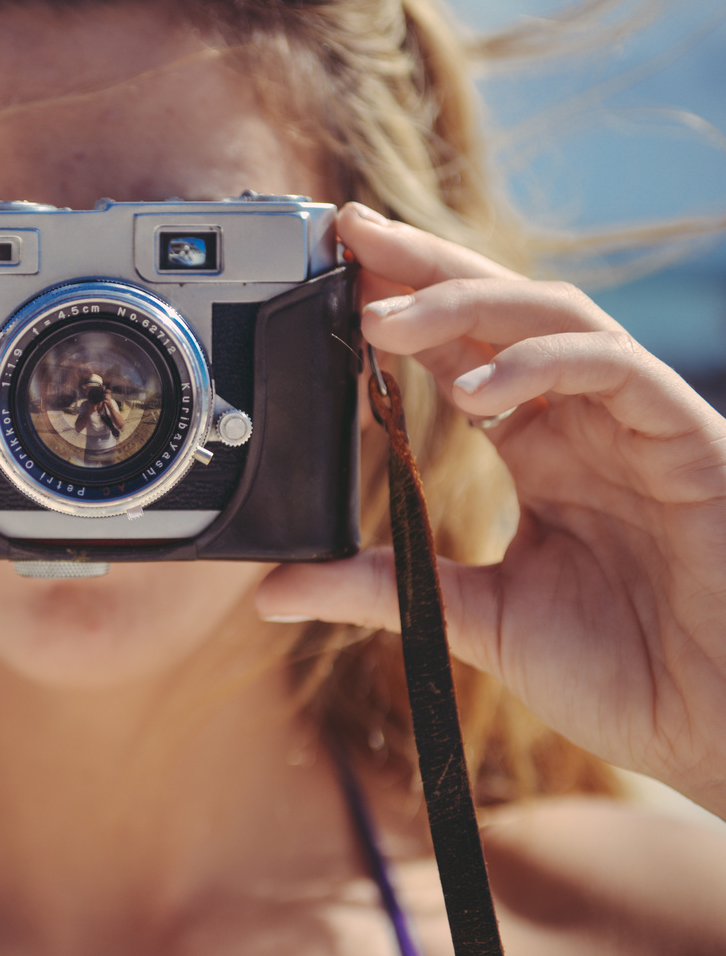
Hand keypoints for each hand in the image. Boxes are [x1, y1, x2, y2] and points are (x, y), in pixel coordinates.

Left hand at [257, 202, 725, 814]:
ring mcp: (635, 421)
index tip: (330, 272)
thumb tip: (273, 590)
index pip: (460, 351)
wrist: (718, 723)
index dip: (401, 305)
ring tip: (382, 315)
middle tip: (347, 232)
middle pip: (498, 310)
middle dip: (423, 266)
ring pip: (553, 316)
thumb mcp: (474, 620)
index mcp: (538, 449)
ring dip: (464, 304)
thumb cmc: (623, 672)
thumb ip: (381, 591)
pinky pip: (614, 368)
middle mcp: (582, 421)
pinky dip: (541, 365)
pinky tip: (472, 390)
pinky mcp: (685, 436)